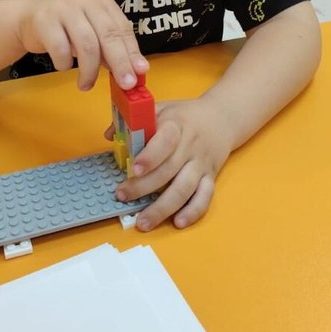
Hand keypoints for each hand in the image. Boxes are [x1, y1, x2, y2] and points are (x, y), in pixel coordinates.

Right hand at [17, 0, 147, 90]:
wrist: (30, 19)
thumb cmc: (69, 30)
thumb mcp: (94, 35)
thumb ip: (112, 50)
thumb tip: (135, 72)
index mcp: (103, 4)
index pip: (123, 29)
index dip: (132, 52)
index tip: (141, 72)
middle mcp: (86, 2)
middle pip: (108, 35)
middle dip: (119, 62)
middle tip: (125, 84)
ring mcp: (64, 9)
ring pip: (86, 44)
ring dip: (89, 70)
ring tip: (86, 85)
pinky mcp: (44, 20)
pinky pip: (60, 49)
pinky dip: (64, 64)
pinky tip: (63, 67)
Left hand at [110, 97, 233, 230]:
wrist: (220, 118)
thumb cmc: (184, 116)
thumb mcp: (160, 109)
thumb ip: (135, 120)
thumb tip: (110, 135)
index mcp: (176, 126)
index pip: (165, 141)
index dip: (150, 156)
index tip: (134, 169)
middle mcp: (190, 146)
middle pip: (169, 170)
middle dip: (144, 187)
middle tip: (123, 197)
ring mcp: (201, 164)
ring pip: (184, 189)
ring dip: (163, 208)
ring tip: (143, 222)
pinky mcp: (211, 177)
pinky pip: (205, 197)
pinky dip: (193, 211)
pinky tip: (178, 222)